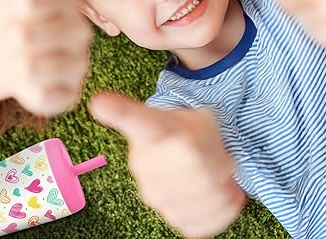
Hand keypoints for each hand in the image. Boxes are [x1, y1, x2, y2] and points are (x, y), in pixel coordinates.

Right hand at [90, 92, 245, 238]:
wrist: (188, 151)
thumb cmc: (190, 132)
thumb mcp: (199, 117)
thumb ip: (202, 131)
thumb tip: (201, 158)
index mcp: (149, 126)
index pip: (132, 118)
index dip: (116, 110)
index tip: (97, 102)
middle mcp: (142, 161)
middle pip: (191, 170)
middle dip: (216, 167)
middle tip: (223, 160)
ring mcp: (151, 192)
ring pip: (197, 201)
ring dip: (222, 193)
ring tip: (228, 179)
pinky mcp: (168, 214)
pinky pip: (197, 224)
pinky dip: (221, 214)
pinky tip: (226, 197)